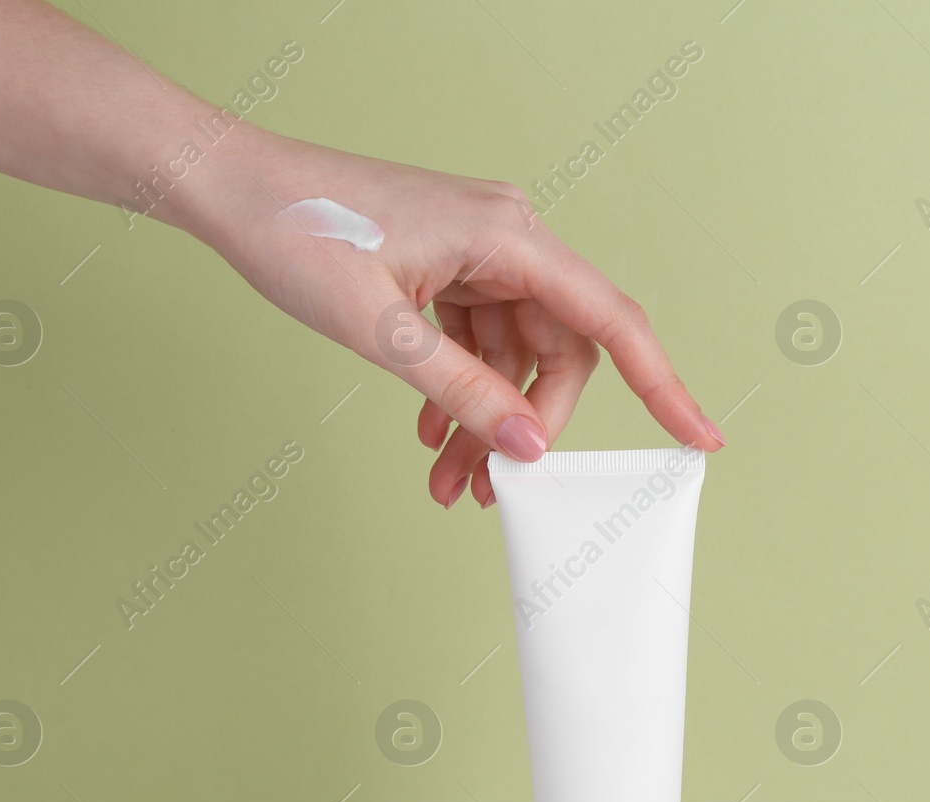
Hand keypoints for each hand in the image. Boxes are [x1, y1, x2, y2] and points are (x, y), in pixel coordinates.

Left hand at [185, 129, 725, 507]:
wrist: (230, 185)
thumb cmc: (299, 231)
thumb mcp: (383, 330)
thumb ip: (463, 392)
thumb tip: (529, 447)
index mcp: (510, 236)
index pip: (610, 323)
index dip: (663, 387)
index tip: (699, 438)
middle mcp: (508, 237)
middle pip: (559, 352)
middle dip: (529, 426)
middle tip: (488, 487)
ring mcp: (478, 250)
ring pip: (514, 354)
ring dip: (486, 417)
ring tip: (447, 476)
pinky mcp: (449, 264)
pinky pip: (478, 338)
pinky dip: (460, 388)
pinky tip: (428, 429)